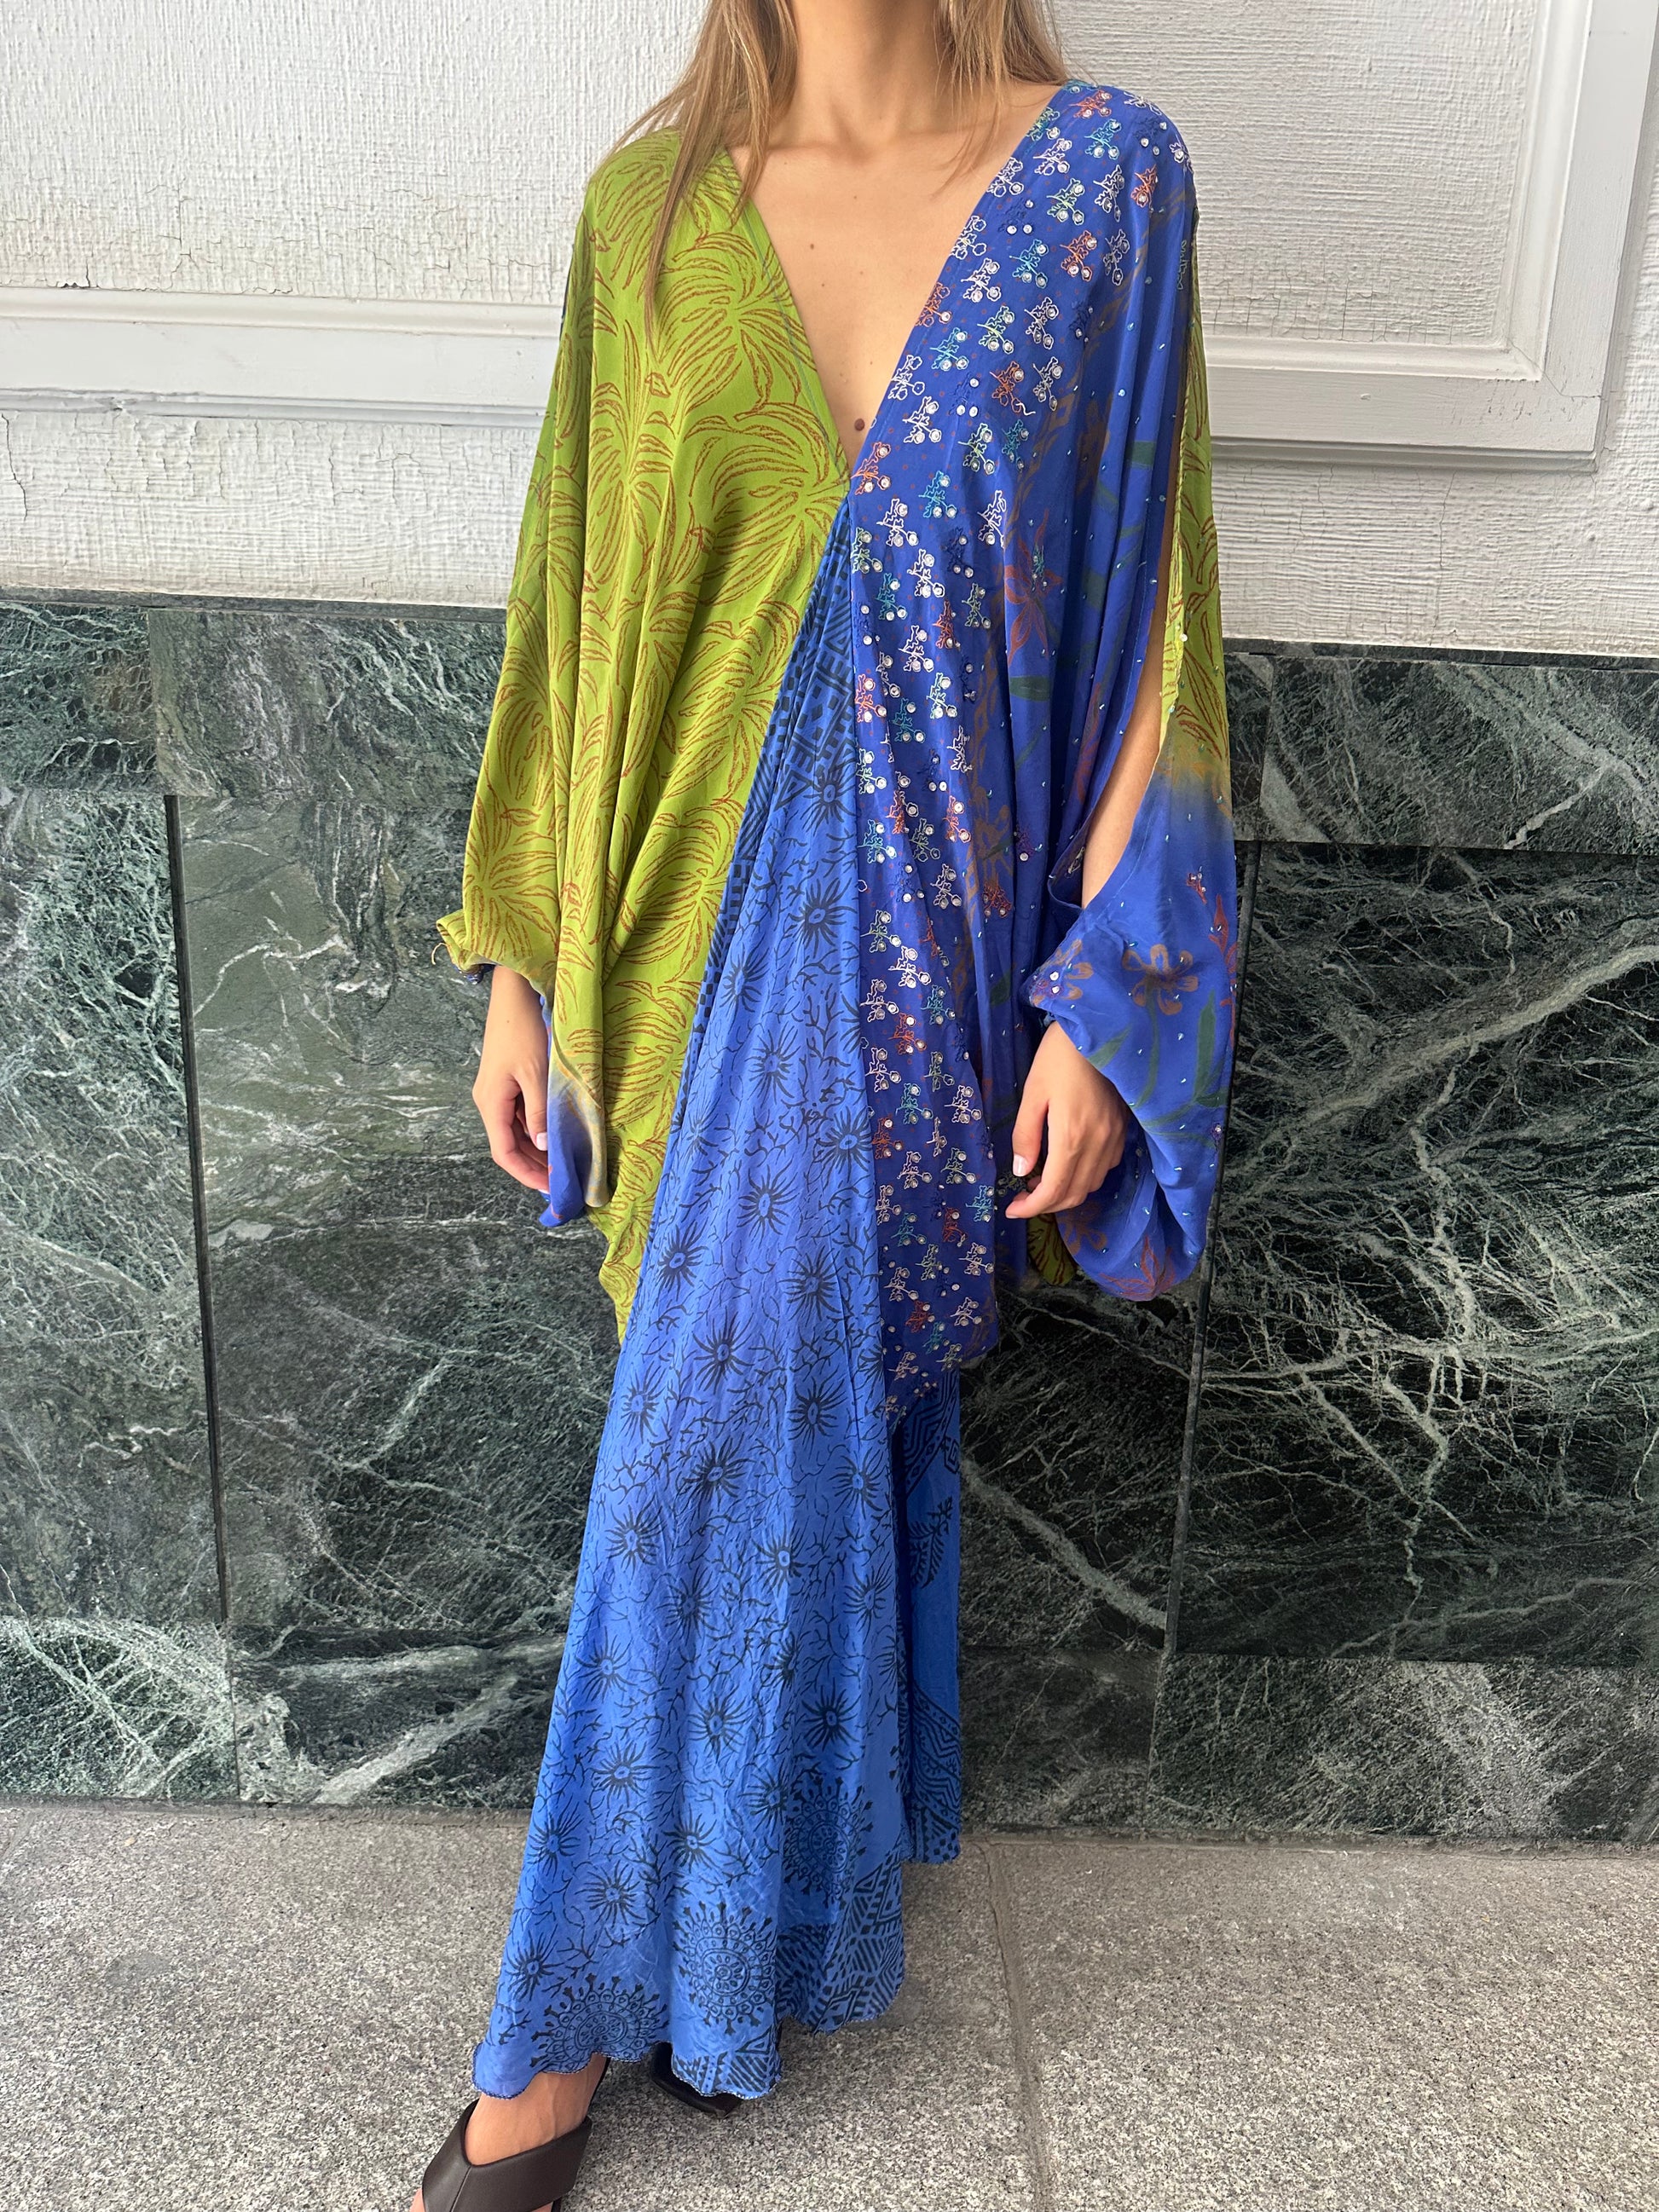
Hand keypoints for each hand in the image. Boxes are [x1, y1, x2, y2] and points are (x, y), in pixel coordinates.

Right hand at [473, 966, 549, 1192]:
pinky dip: (538, 1130)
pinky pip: (522, 1115)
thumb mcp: (536, 1074)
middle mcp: (490, 1102)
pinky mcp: (509, 1082)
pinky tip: (557, 1137)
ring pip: (517, 1132)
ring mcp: (499, 1092)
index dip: (526, 1174)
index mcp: (491, 1103)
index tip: (551, 1189)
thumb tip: (542, 1146)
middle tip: (564, 1182)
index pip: (504, 1153)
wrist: (515, 993)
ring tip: (564, 1165)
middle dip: (535, 1166)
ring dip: (538, 1149)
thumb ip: (539, 1112)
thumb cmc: (524, 1030)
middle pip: (510, 1145)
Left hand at [1004, 1022, 1128, 1218]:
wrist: (1099, 1029)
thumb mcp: (1032, 1094)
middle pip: (1074, 1194)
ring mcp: (1114, 1138)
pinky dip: (1085, 1176)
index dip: (1032, 1208)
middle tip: (1023, 1197)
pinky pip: (1105, 1167)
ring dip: (1066, 1191)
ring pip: (1092, 1184)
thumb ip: (1026, 1136)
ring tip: (1041, 1178)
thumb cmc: (1058, 1056)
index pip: (1053, 1190)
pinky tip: (1068, 1162)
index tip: (1012, 1209)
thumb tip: (1021, 1172)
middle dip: (1046, 1204)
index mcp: (1072, 1137)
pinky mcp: (1123, 1129)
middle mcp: (1098, 1144)